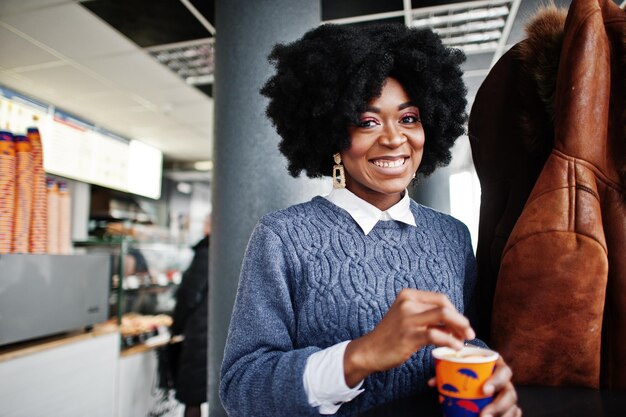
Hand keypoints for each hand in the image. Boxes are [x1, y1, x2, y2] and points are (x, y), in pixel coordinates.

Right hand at [344, 289, 474, 386]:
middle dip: (461, 320)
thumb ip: (427, 316)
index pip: (441, 299)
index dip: (455, 312)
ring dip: (459, 329)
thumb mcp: (407, 318)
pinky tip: (455, 348)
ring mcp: (408, 318)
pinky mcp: (409, 335)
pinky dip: (451, 341)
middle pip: (445, 306)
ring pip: (444, 316)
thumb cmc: (391, 336)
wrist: (370, 351)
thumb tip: (455, 322)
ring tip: (463, 341)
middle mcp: (408, 303)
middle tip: (468, 334)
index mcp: (408, 295)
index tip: (461, 325)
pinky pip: (437, 335)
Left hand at [427, 356, 521, 416]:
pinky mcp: (509, 409)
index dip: (496, 380)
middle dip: (499, 405)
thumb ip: (448, 374)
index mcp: (497, 367)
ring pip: (513, 408)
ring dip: (502, 416)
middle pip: (510, 394)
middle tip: (483, 414)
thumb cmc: (469, 372)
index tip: (484, 390)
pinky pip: (514, 415)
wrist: (478, 377)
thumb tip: (431, 383)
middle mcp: (506, 383)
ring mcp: (508, 397)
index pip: (504, 371)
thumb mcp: (461, 369)